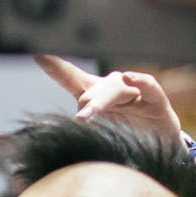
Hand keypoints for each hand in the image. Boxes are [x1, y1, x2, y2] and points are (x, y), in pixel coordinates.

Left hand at [35, 54, 185, 144]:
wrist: (158, 142)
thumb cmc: (124, 133)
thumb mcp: (100, 132)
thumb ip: (82, 125)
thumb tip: (71, 122)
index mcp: (93, 94)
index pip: (70, 78)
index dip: (55, 67)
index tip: (37, 54)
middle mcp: (110, 88)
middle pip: (91, 91)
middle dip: (85, 104)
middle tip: (80, 119)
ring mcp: (132, 90)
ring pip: (114, 89)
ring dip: (101, 102)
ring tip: (88, 114)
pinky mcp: (153, 97)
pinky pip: (146, 85)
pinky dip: (139, 81)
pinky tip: (129, 78)